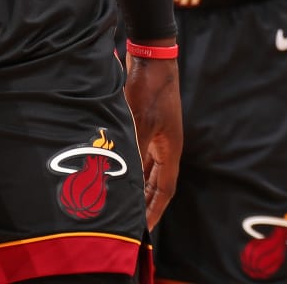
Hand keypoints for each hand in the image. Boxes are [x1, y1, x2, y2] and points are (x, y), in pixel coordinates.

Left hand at [123, 55, 180, 228]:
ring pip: (146, 168)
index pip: (164, 189)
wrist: (151, 57)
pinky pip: (138, 153)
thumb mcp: (140, 122)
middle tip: (131, 223)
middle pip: (157, 182)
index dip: (154, 210)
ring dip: (136, 184)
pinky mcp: (144, 123)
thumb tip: (125, 177)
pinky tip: (115, 173)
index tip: (144, 230)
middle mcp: (165, 145)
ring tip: (121, 203)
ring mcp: (155, 134)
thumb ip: (134, 150)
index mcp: (170, 149)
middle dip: (146, 203)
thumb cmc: (149, 88)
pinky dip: (129, 166)